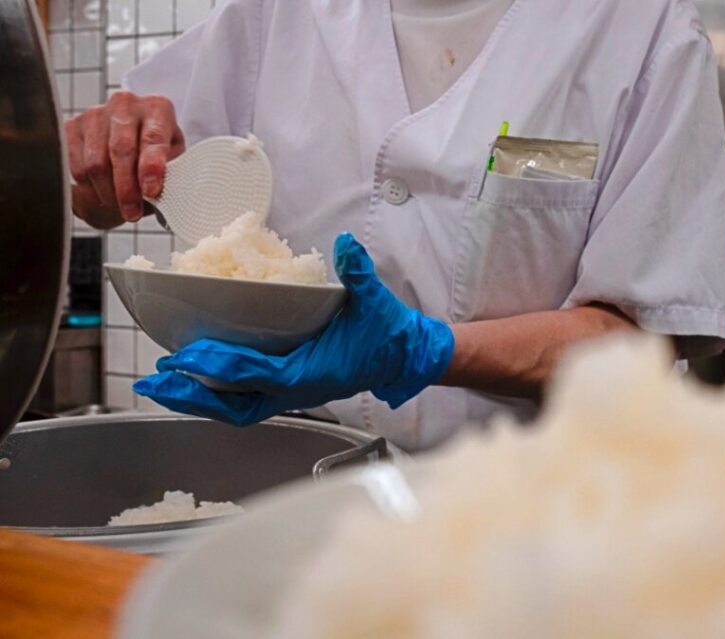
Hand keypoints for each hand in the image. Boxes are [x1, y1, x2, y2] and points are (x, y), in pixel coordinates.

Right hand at [65, 91, 184, 228]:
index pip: (153, 138)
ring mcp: (95, 114)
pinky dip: (89, 189)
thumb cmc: (158, 151)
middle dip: (126, 188)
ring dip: (108, 193)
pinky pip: (75, 166)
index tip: (152, 191)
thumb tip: (159, 198)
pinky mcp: (71, 127)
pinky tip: (104, 195)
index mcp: (157, 108)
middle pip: (120, 151)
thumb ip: (170, 174)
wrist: (132, 136)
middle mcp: (125, 105)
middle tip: (132, 214)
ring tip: (120, 208)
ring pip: (95, 162)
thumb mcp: (173, 160)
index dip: (151, 167)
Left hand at [134, 234, 455, 425]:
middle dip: (190, 393)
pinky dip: (213, 394)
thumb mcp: (375, 302)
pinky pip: (242, 400)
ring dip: (195, 397)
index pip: (255, 374)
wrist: (402, 356)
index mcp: (310, 373)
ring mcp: (289, 393)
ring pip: (232, 406)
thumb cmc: (387, 333)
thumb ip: (359, 273)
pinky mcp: (287, 389)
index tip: (185, 355)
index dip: (217, 367)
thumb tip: (347, 244)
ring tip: (160, 383)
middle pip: (231, 403)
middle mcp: (294, 390)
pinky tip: (192, 380)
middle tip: (153, 379)